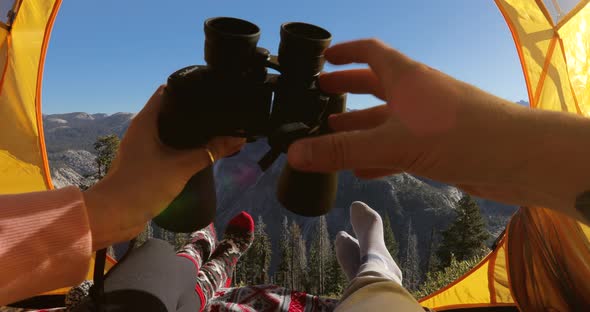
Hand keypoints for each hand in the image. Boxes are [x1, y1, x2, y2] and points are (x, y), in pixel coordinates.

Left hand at [83, 86, 244, 249]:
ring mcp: (141, 146)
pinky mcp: (144, 162)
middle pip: (170, 111)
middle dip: (193, 112)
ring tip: (212, 131)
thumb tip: (239, 139)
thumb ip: (211, 152)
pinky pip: (166, 147)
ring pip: (168, 131)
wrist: (116, 214)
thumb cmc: (144, 184)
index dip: (188, 89)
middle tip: (218, 113)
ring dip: (188, 132)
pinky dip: (181, 147)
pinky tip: (197, 153)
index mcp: (146, 120)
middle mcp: (141, 129)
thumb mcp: (183, 166)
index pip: (167, 91)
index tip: (210, 92)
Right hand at [287, 39, 589, 217]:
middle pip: (374, 86)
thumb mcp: (391, 141)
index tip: (322, 58)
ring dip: (358, 128)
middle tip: (317, 97)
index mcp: (405, 77)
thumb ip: (342, 149)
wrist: (518, 158)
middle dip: (346, 90)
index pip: (370, 53)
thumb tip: (293, 153)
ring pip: (384, 121)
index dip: (345, 53)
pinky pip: (398, 148)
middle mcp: (416, 94)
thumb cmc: (457, 135)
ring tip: (328, 135)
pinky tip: (359, 170)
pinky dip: (377, 157)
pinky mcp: (437, 148)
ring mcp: (427, 121)